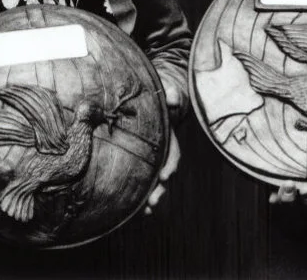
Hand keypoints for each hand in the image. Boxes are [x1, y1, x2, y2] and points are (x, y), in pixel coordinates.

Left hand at [146, 78, 183, 213]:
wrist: (148, 105)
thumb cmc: (158, 100)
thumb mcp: (165, 95)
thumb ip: (171, 96)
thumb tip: (173, 96)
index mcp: (168, 140)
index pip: (173, 154)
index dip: (171, 165)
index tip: (165, 175)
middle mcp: (162, 155)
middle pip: (164, 175)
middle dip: (160, 190)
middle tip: (153, 202)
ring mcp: (152, 163)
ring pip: (153, 184)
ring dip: (150, 199)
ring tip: (146, 211)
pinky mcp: (140, 167)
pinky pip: (140, 184)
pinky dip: (138, 198)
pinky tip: (133, 211)